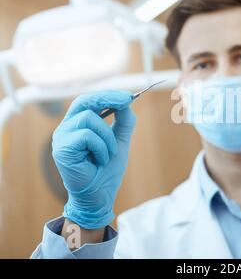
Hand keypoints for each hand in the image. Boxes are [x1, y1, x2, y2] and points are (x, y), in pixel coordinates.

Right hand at [52, 91, 135, 228]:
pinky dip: (101, 147)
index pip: (88, 101)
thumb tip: (127, 104)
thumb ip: (123, 123)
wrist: (99, 197)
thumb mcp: (119, 142)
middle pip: (84, 101)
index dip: (107, 95)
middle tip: (127, 101)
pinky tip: (100, 161)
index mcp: (76, 125)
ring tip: (108, 154)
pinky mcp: (61, 149)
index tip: (128, 96)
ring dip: (107, 137)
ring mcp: (61, 138)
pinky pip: (87, 136)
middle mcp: (65, 129)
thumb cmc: (106, 171)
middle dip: (108, 99)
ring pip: (90, 119)